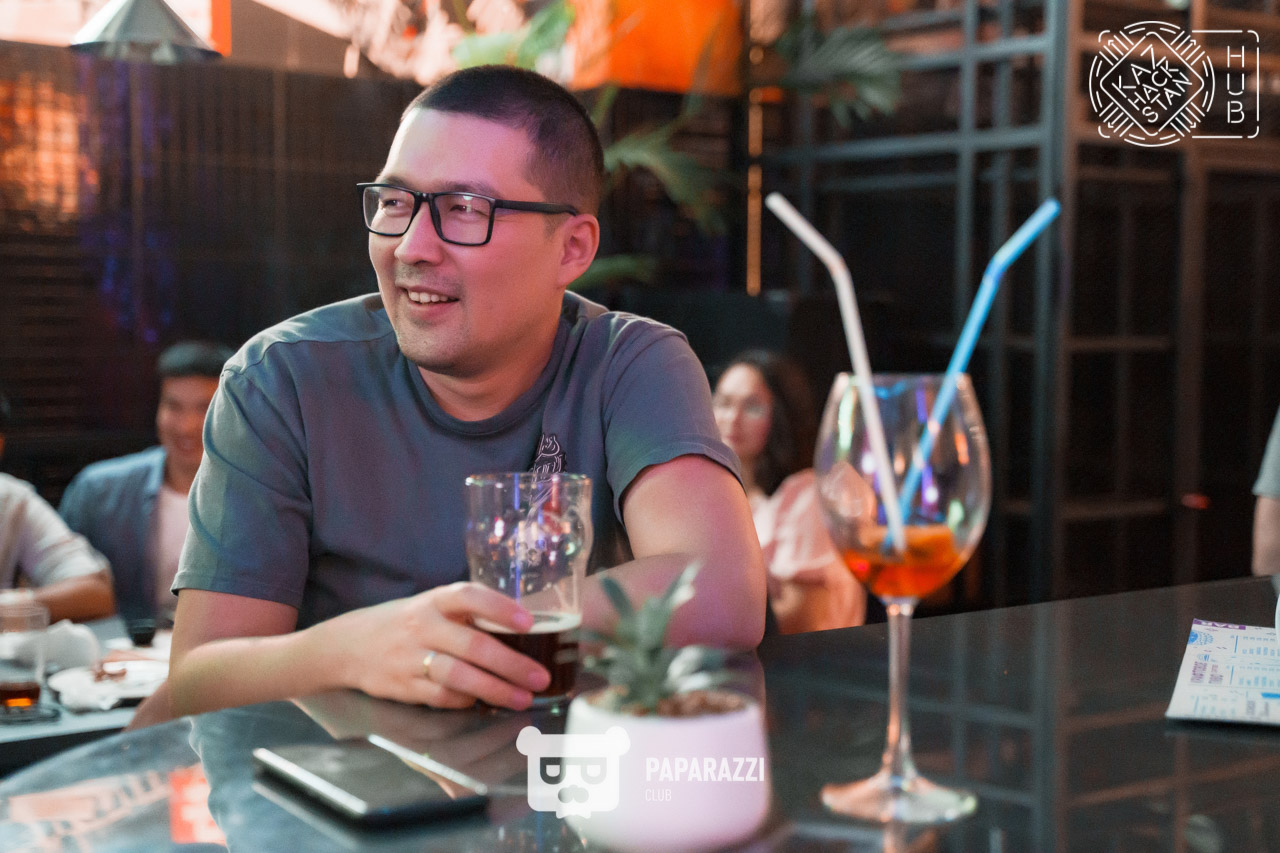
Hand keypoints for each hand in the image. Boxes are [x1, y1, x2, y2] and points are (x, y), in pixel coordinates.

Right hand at [326, 582, 551, 709]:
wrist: (346, 646)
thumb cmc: (403, 624)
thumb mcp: (431, 607)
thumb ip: (467, 615)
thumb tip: (523, 631)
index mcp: (434, 601)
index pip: (469, 596)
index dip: (500, 608)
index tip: (528, 623)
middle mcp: (422, 626)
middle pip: (472, 644)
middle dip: (511, 664)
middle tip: (540, 677)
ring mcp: (410, 658)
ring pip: (459, 676)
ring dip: (495, 689)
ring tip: (523, 698)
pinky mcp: (403, 687)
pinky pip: (441, 697)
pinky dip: (466, 701)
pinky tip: (484, 703)